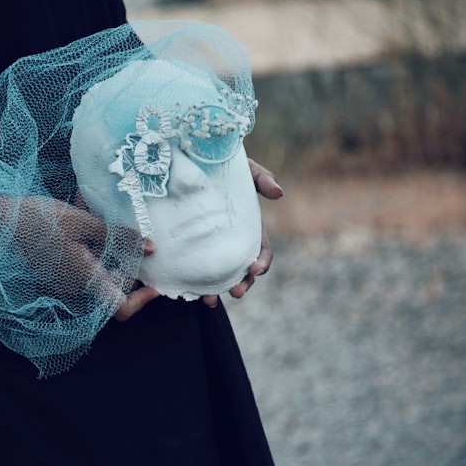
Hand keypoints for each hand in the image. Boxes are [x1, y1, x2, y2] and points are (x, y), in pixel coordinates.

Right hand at [4, 196, 155, 320]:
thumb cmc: (40, 220)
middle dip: (125, 261)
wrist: (0, 222)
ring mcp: (64, 281)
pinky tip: (85, 219)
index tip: (154, 283)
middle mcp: (76, 287)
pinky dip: (90, 246)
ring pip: (98, 271)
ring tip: (100, 217)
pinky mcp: (56, 272)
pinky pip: (82, 265)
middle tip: (128, 232)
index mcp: (85, 279)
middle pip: (113, 284)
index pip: (121, 307)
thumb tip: (149, 247)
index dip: (142, 300)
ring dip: (106, 249)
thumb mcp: (84, 222)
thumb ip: (119, 236)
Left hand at [202, 158, 282, 307]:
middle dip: (242, 285)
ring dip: (218, 291)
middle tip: (235, 292)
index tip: (255, 268)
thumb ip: (262, 177)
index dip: (261, 263)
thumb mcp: (244, 170)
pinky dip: (193, 284)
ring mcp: (212, 249)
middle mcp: (232, 244)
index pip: (261, 253)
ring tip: (209, 301)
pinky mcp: (190, 249)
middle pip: (242, 272)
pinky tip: (186, 292)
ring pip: (219, 277)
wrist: (191, 164)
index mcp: (249, 230)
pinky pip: (193, 270)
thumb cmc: (223, 167)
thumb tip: (278, 193)